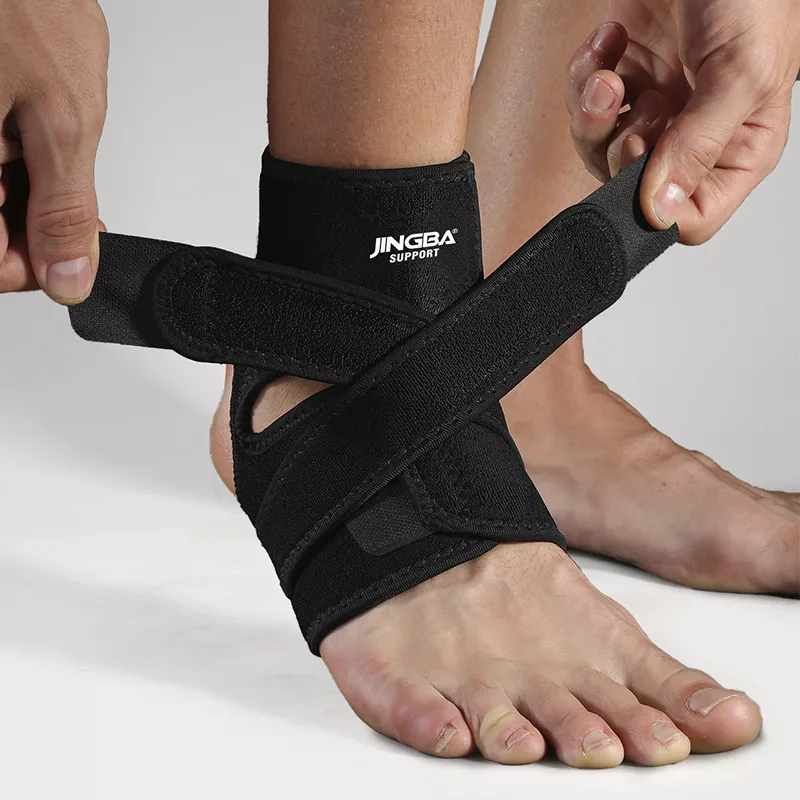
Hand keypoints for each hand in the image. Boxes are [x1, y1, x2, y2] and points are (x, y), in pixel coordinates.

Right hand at [0, 0, 108, 302]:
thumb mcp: (62, 120)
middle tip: (66, 181)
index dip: (29, 268)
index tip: (69, 257)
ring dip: (29, 188)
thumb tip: (68, 278)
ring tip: (48, 134)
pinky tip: (34, 127)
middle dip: (34, 223)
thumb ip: (64, 208)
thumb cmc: (24, 6)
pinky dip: (18, 157)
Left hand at [565, 1, 799, 242]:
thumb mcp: (740, 72)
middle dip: (622, 150)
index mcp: (737, 148)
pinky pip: (583, 102)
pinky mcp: (623, 75)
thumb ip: (699, 146)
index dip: (658, 203)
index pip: (691, 219)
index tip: (648, 157)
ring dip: (594, 114)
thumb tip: (660, 212)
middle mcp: (692, 135)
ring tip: (612, 75)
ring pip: (599, 150)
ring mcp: (655, 105)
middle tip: (641, 106)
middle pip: (631, 189)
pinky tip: (610, 41)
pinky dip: (586, 74)